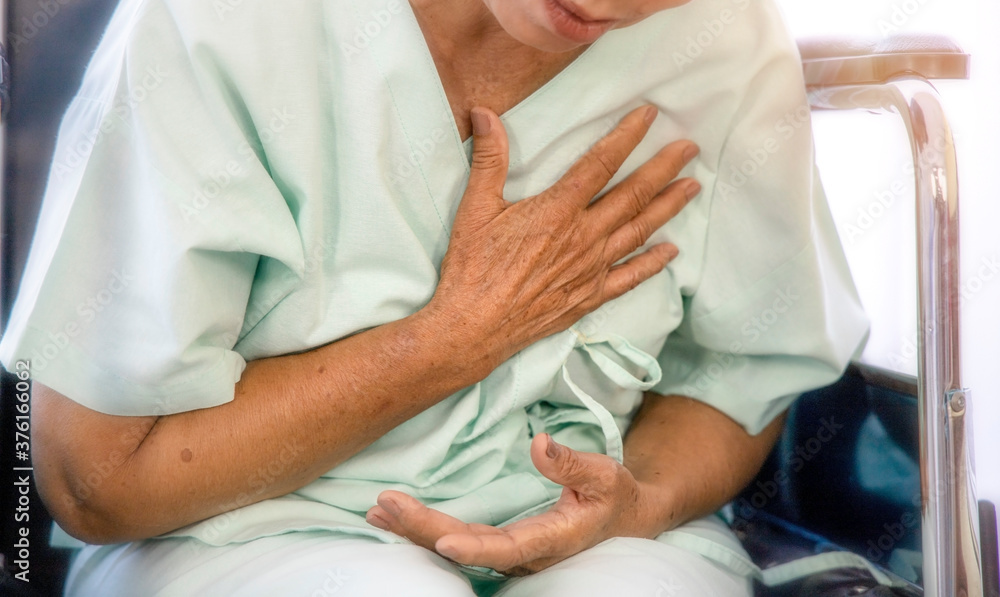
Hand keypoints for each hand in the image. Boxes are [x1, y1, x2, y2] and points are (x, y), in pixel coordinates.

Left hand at [365, 434, 670, 575]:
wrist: (623, 521)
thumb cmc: (615, 498)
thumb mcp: (605, 476)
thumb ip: (572, 463)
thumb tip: (538, 442)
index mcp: (552, 540)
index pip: (507, 548)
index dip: (474, 548)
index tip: (442, 541)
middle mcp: (524, 553)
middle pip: (466, 547)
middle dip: (423, 529)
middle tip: (385, 507)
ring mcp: (509, 551)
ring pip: (456, 546)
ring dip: (414, 531)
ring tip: (377, 513)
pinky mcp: (499, 542)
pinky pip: (457, 538)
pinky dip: (423, 528)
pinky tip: (394, 518)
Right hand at [425, 106, 699, 373]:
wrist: (474, 327)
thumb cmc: (472, 268)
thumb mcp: (475, 208)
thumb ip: (489, 158)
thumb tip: (484, 113)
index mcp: (557, 211)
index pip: (601, 163)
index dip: (628, 136)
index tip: (649, 115)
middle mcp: (583, 237)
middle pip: (633, 195)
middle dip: (664, 168)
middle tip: (690, 149)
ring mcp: (590, 269)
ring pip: (639, 232)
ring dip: (668, 207)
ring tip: (692, 187)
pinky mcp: (589, 296)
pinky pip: (630, 277)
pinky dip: (653, 263)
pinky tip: (671, 251)